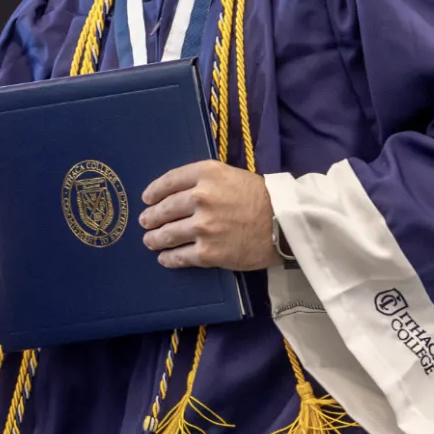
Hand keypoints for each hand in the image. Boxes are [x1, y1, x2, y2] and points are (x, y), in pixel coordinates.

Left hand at [138, 161, 277, 270]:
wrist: (287, 223)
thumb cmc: (263, 197)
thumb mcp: (231, 175)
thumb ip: (205, 180)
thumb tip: (178, 192)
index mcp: (206, 174)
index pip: (168, 181)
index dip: (153, 192)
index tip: (147, 199)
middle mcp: (200, 198)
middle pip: (164, 209)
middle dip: (151, 217)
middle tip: (146, 221)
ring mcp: (203, 227)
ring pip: (167, 234)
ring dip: (155, 238)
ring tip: (150, 241)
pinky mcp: (209, 252)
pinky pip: (180, 257)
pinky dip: (169, 258)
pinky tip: (165, 258)